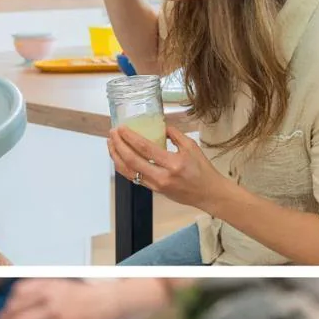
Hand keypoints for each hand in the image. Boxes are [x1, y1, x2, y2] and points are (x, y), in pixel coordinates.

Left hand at [108, 126, 227, 210]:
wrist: (207, 193)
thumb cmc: (202, 169)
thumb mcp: (191, 147)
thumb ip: (174, 135)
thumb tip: (159, 125)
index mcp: (173, 163)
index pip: (145, 148)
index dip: (130, 137)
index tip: (121, 128)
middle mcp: (162, 176)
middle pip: (132, 161)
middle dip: (118, 146)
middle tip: (112, 134)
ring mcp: (156, 185)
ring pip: (129, 172)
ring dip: (116, 157)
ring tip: (110, 144)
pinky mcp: (154, 190)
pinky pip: (134, 178)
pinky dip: (123, 167)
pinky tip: (119, 158)